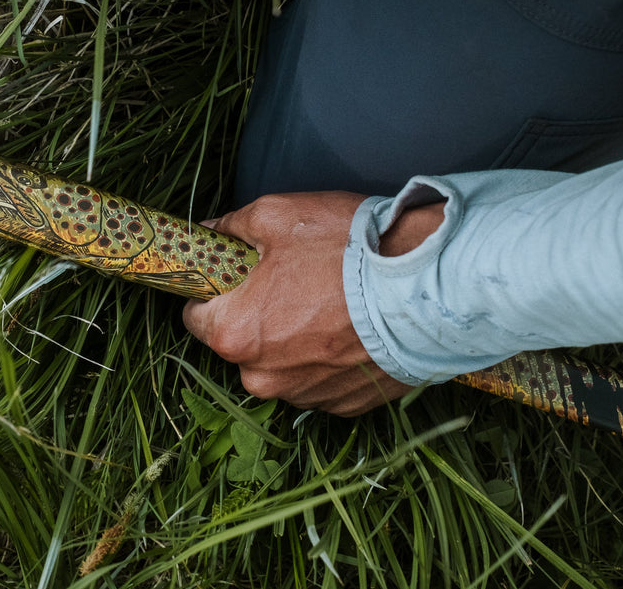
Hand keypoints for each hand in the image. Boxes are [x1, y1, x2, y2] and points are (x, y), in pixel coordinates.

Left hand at [182, 192, 412, 416]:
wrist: (427, 287)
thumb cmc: (347, 250)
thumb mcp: (277, 216)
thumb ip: (232, 227)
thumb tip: (211, 231)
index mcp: (233, 334)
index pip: (195, 316)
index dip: (212, 292)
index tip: (233, 276)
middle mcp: (261, 377)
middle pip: (240, 343)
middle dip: (257, 315)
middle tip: (292, 281)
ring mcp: (304, 396)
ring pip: (281, 365)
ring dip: (294, 339)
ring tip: (329, 302)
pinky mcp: (344, 405)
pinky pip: (321, 379)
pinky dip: (329, 358)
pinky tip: (351, 327)